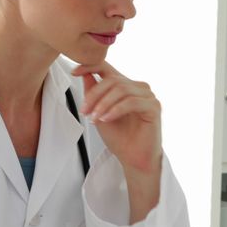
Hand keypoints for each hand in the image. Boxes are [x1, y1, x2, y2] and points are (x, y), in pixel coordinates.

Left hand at [71, 61, 161, 175]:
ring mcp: (148, 96)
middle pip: (113, 80)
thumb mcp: (99, 113)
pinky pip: (131, 102)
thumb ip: (94, 93)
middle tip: (84, 111)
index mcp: (125, 86)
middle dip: (94, 95)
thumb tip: (84, 73)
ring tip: (94, 118)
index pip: (108, 68)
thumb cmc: (119, 139)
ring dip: (103, 104)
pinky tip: (106, 119)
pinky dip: (115, 110)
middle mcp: (138, 87)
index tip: (73, 72)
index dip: (90, 66)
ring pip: (121, 90)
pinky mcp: (153, 107)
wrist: (133, 159)